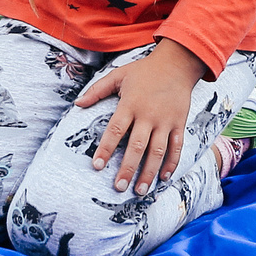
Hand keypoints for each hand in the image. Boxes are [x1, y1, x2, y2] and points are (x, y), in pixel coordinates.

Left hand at [78, 40, 212, 192]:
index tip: (97, 166)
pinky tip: (163, 178)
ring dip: (149, 173)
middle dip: (128, 169)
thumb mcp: (118, 75)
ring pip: (157, 152)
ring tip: (140, 191)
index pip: (115, 130)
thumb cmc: (144, 71)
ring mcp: (166, 121)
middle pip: (137, 146)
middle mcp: (148, 115)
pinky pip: (176, 147)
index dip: (106, 149)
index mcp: (131, 104)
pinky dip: (171, 163)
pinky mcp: (179, 123)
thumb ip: (97, 90)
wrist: (177, 64)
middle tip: (118, 187)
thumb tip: (77, 104)